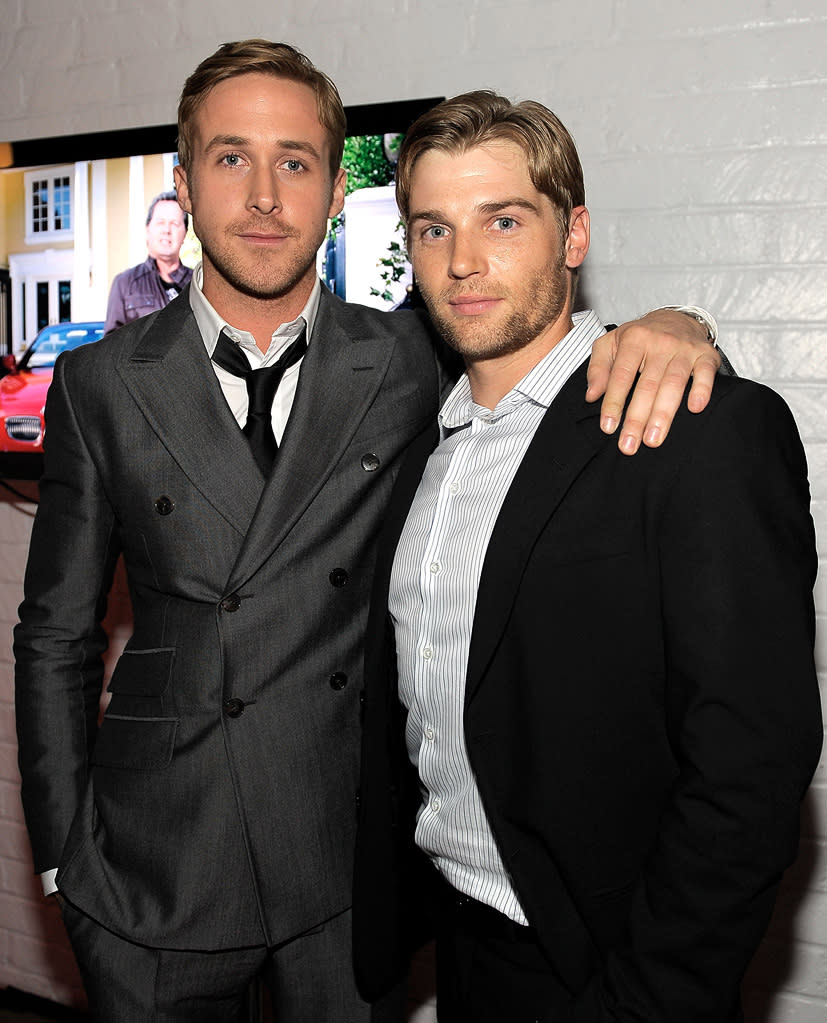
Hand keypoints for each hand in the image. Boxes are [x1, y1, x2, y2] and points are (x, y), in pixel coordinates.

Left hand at [586, 309, 721, 454]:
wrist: (676, 317)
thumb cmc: (639, 337)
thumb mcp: (611, 343)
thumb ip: (597, 369)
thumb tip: (592, 396)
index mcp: (634, 339)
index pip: (621, 375)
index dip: (614, 402)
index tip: (608, 427)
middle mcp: (660, 343)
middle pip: (647, 385)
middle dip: (637, 418)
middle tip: (629, 444)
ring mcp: (684, 349)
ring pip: (674, 384)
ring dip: (663, 414)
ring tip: (653, 440)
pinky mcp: (706, 354)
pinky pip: (706, 373)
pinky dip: (702, 390)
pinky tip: (695, 408)